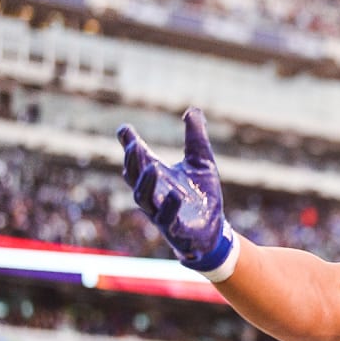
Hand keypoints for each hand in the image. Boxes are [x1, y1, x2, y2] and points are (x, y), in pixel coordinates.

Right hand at [117, 107, 236, 277]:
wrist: (214, 230)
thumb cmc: (203, 196)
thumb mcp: (202, 162)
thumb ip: (195, 138)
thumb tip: (192, 110)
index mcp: (157, 177)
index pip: (138, 160)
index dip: (129, 145)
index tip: (124, 129)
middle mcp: (154, 194)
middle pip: (134, 178)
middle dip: (133, 163)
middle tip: (134, 145)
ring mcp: (161, 213)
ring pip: (144, 199)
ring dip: (145, 184)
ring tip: (152, 166)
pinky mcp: (174, 230)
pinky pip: (167, 219)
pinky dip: (170, 207)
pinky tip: (175, 194)